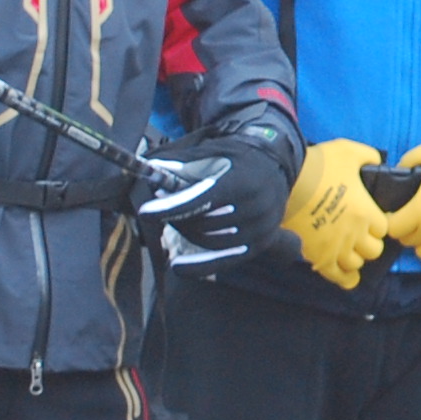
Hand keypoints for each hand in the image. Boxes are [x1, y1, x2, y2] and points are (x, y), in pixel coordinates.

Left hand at [145, 103, 299, 269]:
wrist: (274, 167)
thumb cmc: (238, 159)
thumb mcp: (213, 152)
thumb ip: (183, 163)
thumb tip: (151, 170)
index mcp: (243, 181)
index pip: (203, 199)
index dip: (172, 207)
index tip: (145, 212)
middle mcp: (256, 207)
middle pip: (203, 223)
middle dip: (175, 217)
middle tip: (160, 206)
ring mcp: (261, 229)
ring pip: (209, 242)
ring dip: (185, 233)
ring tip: (174, 220)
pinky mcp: (260, 245)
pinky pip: (224, 261)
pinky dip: (199, 266)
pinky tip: (177, 267)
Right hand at [284, 138, 391, 288]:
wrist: (284, 179)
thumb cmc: (318, 165)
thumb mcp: (349, 150)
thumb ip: (369, 156)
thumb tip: (377, 162)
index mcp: (366, 212)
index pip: (384, 228)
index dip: (376, 223)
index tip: (369, 218)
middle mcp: (355, 234)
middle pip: (374, 250)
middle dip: (368, 242)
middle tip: (357, 233)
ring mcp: (336, 248)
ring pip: (356, 264)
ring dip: (354, 257)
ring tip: (347, 249)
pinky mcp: (317, 256)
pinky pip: (337, 276)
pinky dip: (344, 278)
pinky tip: (347, 276)